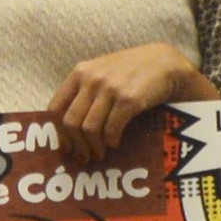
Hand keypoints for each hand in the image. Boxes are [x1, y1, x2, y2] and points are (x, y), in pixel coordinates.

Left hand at [50, 42, 200, 160]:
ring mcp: (110, 88)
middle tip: (84, 157)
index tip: (66, 147)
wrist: (164, 62)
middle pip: (71, 122)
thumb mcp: (102, 72)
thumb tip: (70, 127)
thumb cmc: (131, 70)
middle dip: (76, 145)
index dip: (58, 132)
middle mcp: (91, 79)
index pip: (56, 107)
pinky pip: (111, 129)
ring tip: (100, 154)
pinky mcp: (128, 99)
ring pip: (89, 129)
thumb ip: (84, 91)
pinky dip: (111, 141)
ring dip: (94, 147)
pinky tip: (115, 143)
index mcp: (80, 72)